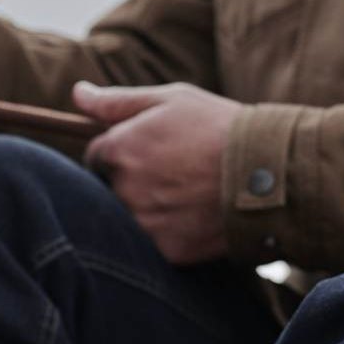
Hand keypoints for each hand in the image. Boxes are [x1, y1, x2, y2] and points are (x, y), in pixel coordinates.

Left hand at [74, 81, 242, 265]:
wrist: (266, 172)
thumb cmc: (218, 127)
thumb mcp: (171, 100)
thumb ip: (117, 102)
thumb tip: (77, 93)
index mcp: (120, 149)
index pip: (95, 157)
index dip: (119, 153)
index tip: (147, 152)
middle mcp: (124, 189)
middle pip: (109, 190)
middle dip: (130, 182)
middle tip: (171, 174)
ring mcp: (144, 223)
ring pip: (129, 220)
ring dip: (147, 209)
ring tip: (184, 194)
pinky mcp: (164, 250)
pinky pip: (153, 244)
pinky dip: (168, 233)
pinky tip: (193, 216)